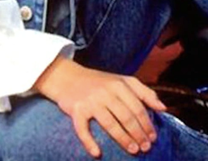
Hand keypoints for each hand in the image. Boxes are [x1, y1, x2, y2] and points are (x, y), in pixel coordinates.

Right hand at [35, 57, 166, 157]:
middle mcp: (104, 92)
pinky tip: (97, 152)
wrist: (66, 76)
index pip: (137, 107)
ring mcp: (90, 101)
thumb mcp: (121, 80)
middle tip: (145, 147)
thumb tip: (163, 108)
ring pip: (110, 124)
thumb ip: (143, 91)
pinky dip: (89, 141)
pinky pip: (82, 128)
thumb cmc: (98, 81)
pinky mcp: (76, 109)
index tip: (153, 137)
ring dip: (123, 139)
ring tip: (133, 149)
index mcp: (118, 84)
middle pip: (126, 117)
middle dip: (138, 134)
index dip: (147, 124)